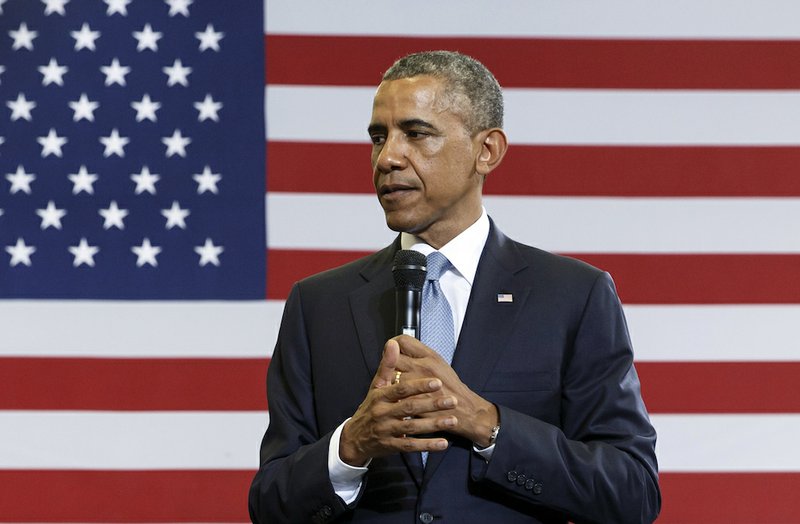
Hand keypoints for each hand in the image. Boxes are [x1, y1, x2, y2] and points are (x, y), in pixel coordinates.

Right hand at [339, 339, 458, 465]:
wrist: (355, 438)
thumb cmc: (371, 408)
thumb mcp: (376, 386)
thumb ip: (388, 366)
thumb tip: (393, 343)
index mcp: (380, 396)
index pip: (401, 389)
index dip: (419, 386)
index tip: (437, 382)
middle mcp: (382, 413)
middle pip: (409, 408)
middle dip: (432, 404)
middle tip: (452, 400)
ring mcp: (386, 431)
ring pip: (412, 428)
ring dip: (433, 425)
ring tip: (452, 420)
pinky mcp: (391, 446)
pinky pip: (411, 446)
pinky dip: (427, 445)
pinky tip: (443, 443)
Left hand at [394, 335, 498, 446]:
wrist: (464, 410)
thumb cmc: (452, 388)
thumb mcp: (440, 364)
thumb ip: (421, 355)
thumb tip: (402, 349)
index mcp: (430, 356)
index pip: (403, 341)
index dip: (395, 345)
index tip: (392, 350)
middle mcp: (423, 367)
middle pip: (394, 358)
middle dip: (389, 364)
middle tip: (390, 370)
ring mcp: (418, 385)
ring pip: (392, 377)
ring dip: (389, 381)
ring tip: (393, 385)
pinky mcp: (414, 401)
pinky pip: (396, 395)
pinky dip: (393, 396)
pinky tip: (396, 398)